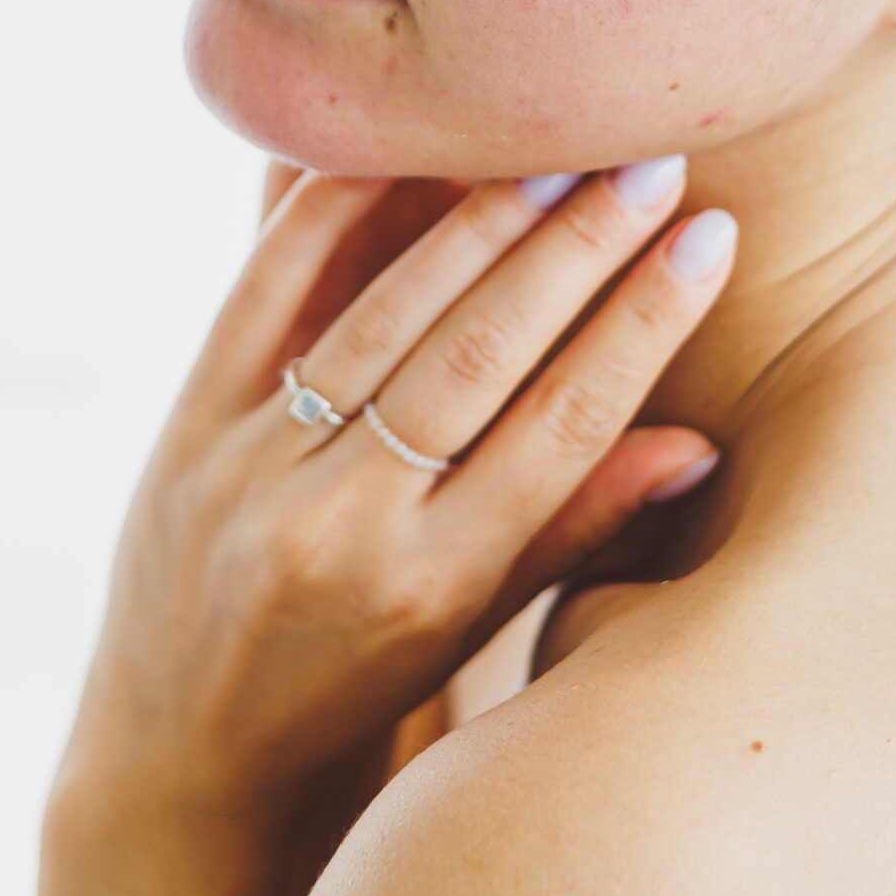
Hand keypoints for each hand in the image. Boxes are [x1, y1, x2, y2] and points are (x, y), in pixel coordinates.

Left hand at [54, 159, 736, 852]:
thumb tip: (700, 443)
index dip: (646, 323)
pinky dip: (329, 213)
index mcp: (434, 586)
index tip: (711, 237)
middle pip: (484, 354)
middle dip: (580, 248)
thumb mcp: (474, 628)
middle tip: (650, 162)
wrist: (184, 744)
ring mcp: (257, 469)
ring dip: (482, 222)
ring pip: (389, 316)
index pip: (565, 426)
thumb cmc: (356, 682)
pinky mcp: (188, 424)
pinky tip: (399, 151)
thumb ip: (577, 526)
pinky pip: (264, 291)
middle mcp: (345, 526)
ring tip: (555, 152)